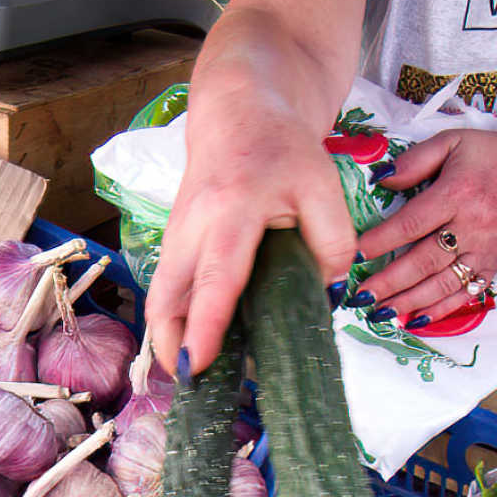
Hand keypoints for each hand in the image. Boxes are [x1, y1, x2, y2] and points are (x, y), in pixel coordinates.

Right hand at [146, 86, 356, 374]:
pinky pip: (170, 292)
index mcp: (231, 210)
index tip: (196, 366)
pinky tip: (200, 348)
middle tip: (189, 388)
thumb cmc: (281, 146)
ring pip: (162, 299)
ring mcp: (176, 237)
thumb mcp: (323, 184)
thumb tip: (327, 293)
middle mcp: (191, 227)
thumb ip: (333, 240)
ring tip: (194, 378)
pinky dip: (179, 323)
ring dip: (171, 340)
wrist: (237, 109)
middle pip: (166, 298)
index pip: (216, 278)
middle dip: (170, 346)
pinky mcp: (174, 246)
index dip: (204, 326)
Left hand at [354, 128, 496, 325]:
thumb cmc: (493, 157)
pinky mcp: (492, 267)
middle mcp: (471, 227)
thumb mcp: (453, 142)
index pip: (411, 223)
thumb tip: (380, 180)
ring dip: (407, 302)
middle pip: (423, 261)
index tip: (355, 254)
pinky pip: (463, 295)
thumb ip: (415, 160)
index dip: (381, 241)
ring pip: (441, 284)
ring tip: (380, 313)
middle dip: (389, 282)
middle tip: (361, 296)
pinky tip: (414, 319)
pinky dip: (438, 311)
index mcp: (457, 194)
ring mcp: (483, 252)